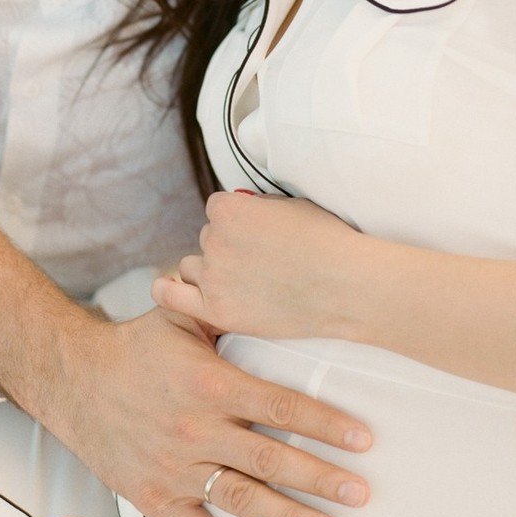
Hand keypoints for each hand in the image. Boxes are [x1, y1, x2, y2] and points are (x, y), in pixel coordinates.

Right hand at [58, 304, 371, 516]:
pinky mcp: (155, 496)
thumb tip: (269, 296)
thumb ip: (225, 313)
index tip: (362, 439)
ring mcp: (176, 467)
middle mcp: (196, 428)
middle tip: (360, 492)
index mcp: (210, 383)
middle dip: (322, 478)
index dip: (325, 424)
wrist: (74, 379)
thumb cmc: (135, 347)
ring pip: (242, 498)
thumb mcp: (182, 318)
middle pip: (271, 459)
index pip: (280, 407)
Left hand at [152, 191, 357, 341]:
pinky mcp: (218, 310)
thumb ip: (257, 206)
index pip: (217, 210)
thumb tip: (242, 207)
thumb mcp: (290, 205)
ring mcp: (214, 277)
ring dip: (210, 271)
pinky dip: (169, 292)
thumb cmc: (326, 241)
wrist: (346, 285)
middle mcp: (214, 239)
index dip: (238, 223)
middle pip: (207, 240)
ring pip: (193, 267)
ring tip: (241, 283)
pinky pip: (172, 297)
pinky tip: (170, 290)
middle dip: (228, 248)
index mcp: (229, 209)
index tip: (257, 236)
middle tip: (261, 263)